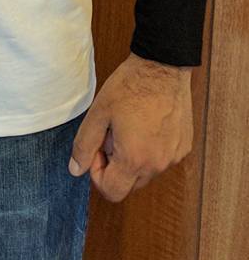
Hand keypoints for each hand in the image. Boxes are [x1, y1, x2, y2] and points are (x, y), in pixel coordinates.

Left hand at [68, 52, 194, 201]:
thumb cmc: (130, 86)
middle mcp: (158, 164)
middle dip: (115, 166)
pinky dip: (150, 150)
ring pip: (146, 172)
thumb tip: (75, 170)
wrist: (163, 67)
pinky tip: (146, 124)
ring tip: (130, 126)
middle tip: (112, 134)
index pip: (112, 192)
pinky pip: (162, 159)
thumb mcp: (98, 113)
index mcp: (134, 159)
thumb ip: (84, 145)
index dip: (97, 174)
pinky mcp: (184, 146)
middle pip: (129, 184)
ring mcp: (174, 156)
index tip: (98, 148)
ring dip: (133, 158)